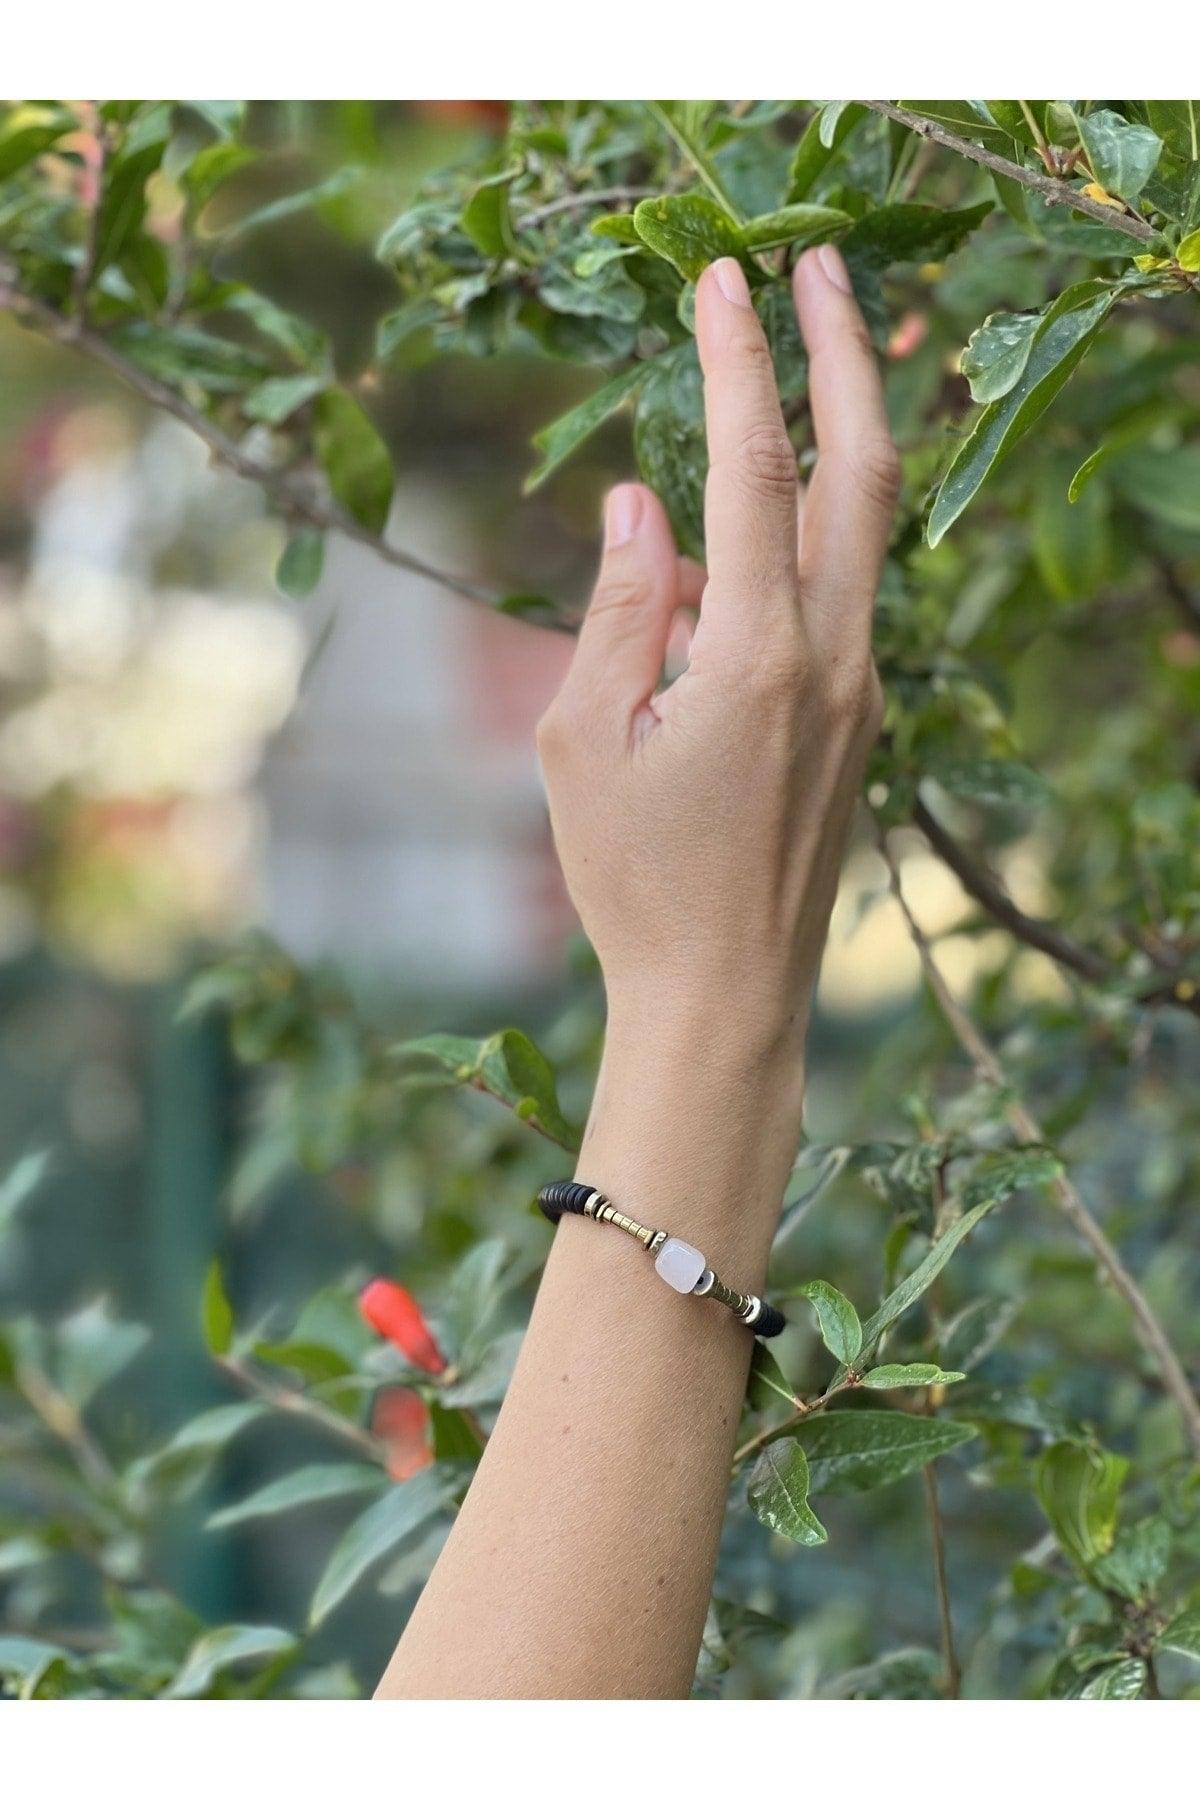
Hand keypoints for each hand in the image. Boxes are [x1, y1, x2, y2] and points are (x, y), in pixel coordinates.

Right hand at [537, 244, 897, 1065]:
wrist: (727, 993)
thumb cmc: (637, 882)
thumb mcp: (583, 744)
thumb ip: (614, 610)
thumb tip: (637, 503)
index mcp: (756, 658)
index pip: (753, 472)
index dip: (738, 364)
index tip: (720, 280)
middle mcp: (833, 658)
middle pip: (861, 472)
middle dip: (843, 355)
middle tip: (815, 267)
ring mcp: (861, 688)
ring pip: (865, 528)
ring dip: (842, 431)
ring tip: (806, 355)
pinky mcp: (860, 716)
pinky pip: (840, 593)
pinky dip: (809, 529)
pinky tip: (756, 520)